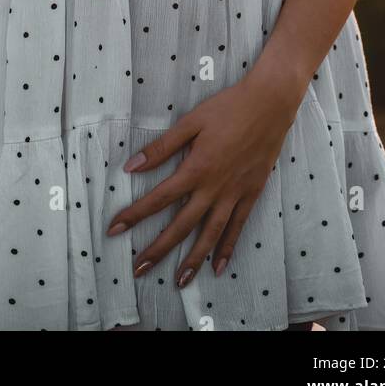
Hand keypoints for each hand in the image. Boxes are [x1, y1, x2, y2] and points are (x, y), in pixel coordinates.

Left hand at [105, 76, 299, 288]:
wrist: (270, 104)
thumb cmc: (227, 108)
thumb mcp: (191, 122)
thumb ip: (162, 147)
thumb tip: (131, 166)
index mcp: (196, 169)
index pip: (159, 198)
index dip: (135, 215)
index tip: (114, 229)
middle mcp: (214, 188)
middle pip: (181, 225)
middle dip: (158, 249)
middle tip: (139, 270)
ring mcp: (234, 194)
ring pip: (210, 234)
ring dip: (193, 259)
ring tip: (179, 281)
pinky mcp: (251, 194)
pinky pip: (237, 227)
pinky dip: (227, 248)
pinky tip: (218, 267)